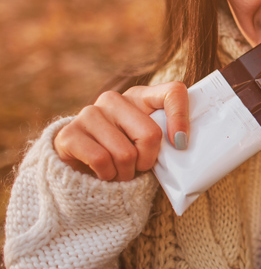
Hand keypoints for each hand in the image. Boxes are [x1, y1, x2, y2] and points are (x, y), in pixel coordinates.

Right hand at [54, 82, 189, 181]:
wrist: (80, 168)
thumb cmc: (126, 155)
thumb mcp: (149, 144)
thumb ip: (166, 139)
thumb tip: (183, 146)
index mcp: (141, 96)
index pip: (173, 92)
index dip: (181, 117)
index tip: (181, 144)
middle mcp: (114, 99)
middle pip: (150, 134)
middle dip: (148, 160)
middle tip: (140, 168)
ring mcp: (89, 113)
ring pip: (125, 153)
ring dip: (126, 173)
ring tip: (120, 173)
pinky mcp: (69, 134)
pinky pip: (101, 160)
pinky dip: (108, 176)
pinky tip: (104, 174)